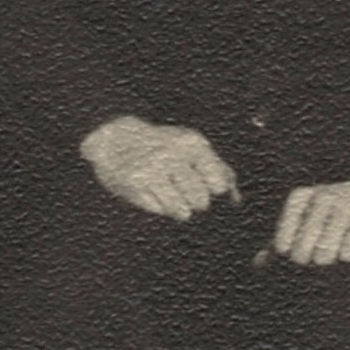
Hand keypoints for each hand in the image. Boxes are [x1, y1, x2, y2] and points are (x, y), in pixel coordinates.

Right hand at [80, 115, 236, 220]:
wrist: (113, 137)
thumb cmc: (161, 145)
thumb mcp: (192, 148)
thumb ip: (219, 170)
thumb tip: (236, 199)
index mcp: (192, 144)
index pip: (218, 184)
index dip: (210, 187)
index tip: (198, 178)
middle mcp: (174, 155)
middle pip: (202, 202)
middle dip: (194, 200)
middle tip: (179, 186)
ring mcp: (153, 170)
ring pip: (183, 212)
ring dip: (177, 207)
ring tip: (166, 190)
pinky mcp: (136, 184)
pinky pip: (160, 211)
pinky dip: (158, 205)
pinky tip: (149, 189)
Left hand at [272, 176, 349, 265]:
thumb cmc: (331, 217)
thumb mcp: (304, 223)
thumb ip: (281, 242)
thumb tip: (258, 264)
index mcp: (301, 197)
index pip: (281, 243)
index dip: (289, 255)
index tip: (298, 251)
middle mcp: (323, 197)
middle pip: (302, 253)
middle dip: (310, 261)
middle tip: (321, 255)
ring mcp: (348, 206)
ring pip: (325, 255)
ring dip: (332, 260)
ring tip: (337, 250)